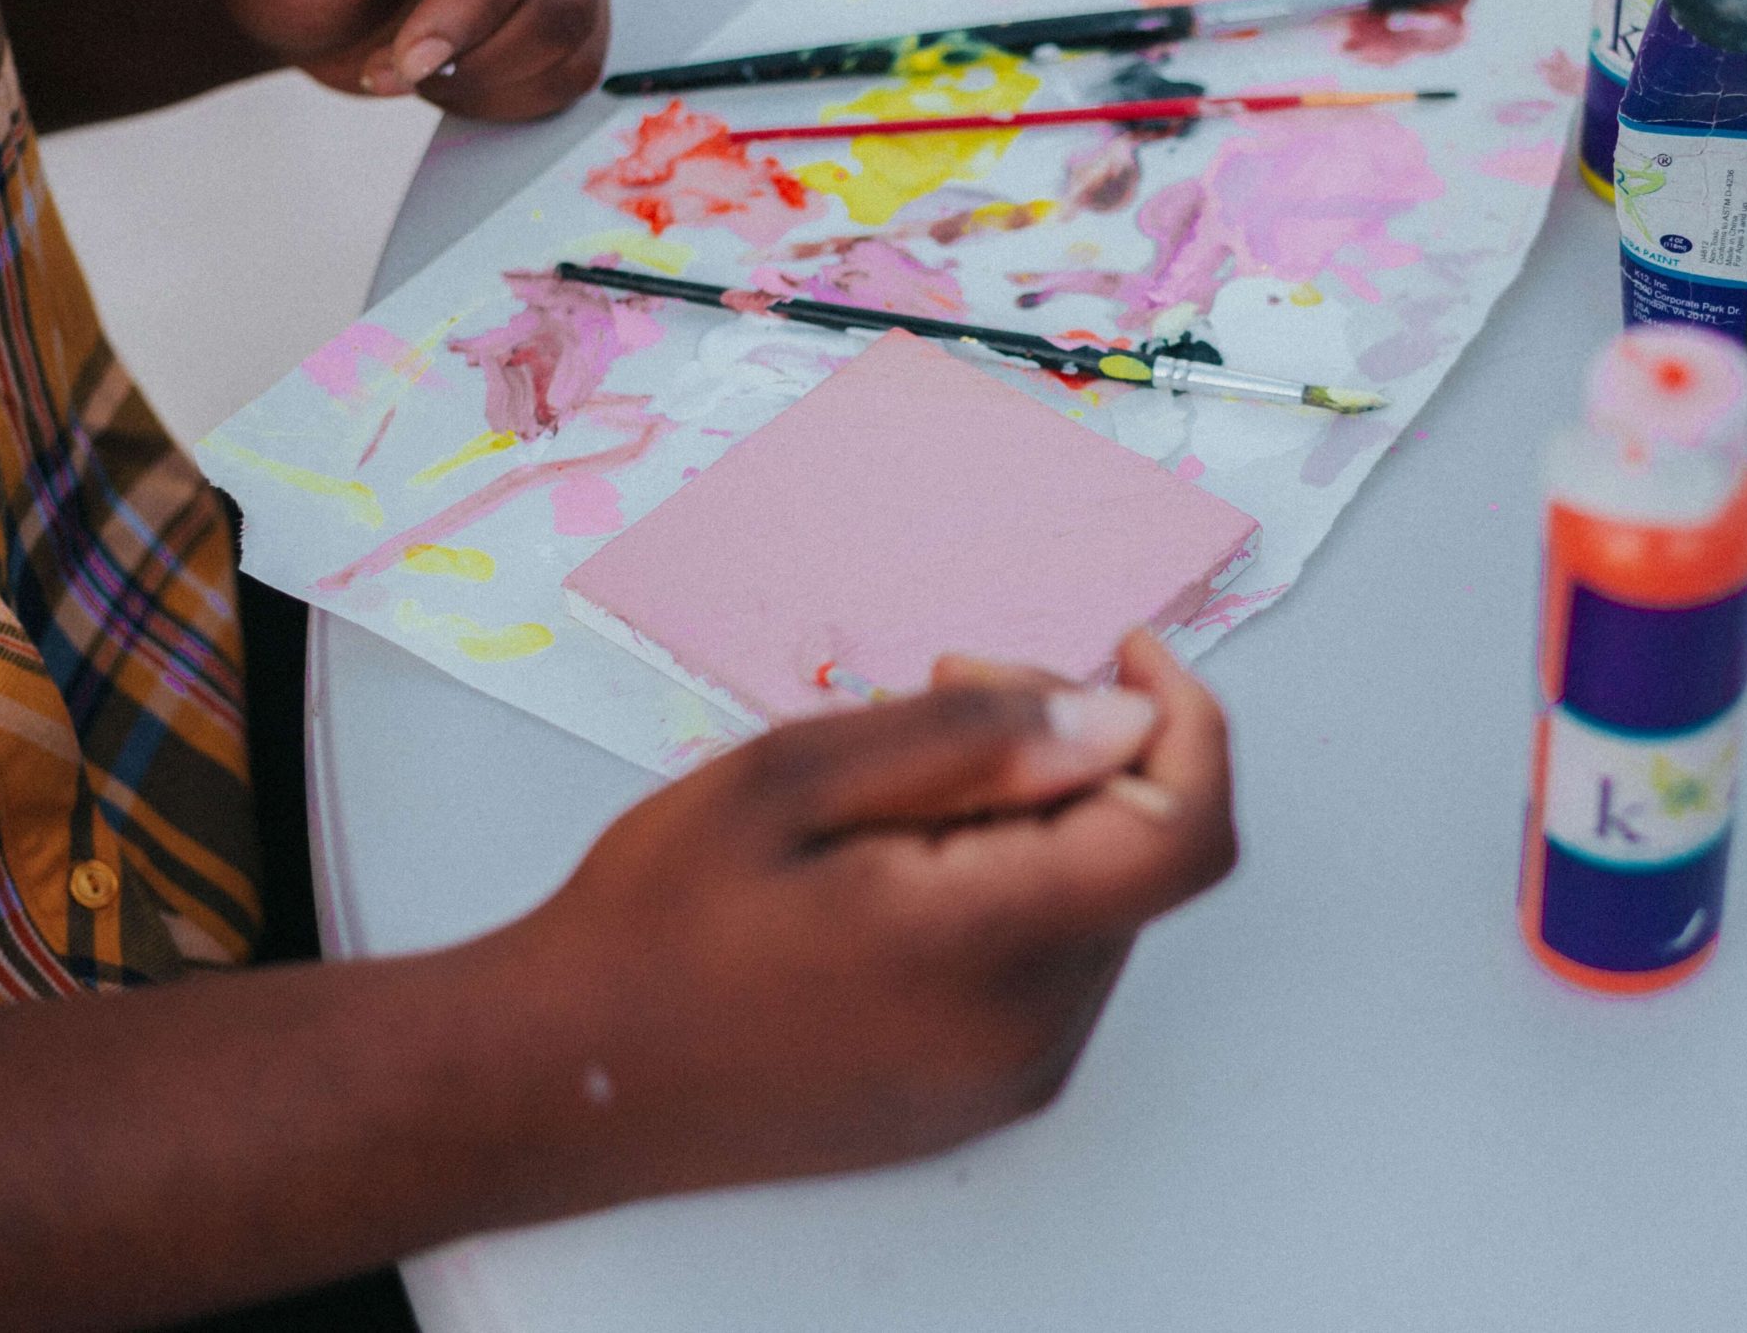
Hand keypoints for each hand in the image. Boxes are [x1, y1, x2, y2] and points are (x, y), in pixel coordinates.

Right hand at [520, 632, 1235, 1195]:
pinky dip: (1017, 882)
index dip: (1187, 722)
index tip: (1126, 651)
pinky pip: (1056, 963)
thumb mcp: (795, 778)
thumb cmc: (655, 923)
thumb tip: (1123, 717)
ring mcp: (1010, 1078)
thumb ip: (976, 739)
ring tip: (899, 785)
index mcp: (985, 950)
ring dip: (1041, 814)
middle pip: (1140, 854)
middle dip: (1079, 748)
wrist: (560, 1080)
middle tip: (948, 689)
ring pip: (1099, 903)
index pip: (1181, 831)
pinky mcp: (984, 1095)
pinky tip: (906, 858)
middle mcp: (1026, 1034)